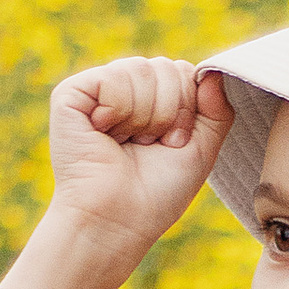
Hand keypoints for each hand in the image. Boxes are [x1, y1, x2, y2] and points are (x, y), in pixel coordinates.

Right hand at [46, 58, 236, 274]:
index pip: (183, 71)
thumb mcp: (201, 150)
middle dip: (169, 112)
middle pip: (166, 67)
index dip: (187, 108)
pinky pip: (112, 76)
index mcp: (151, 99)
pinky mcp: (71, 94)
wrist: (116, 221)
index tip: (173, 143)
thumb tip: (213, 72)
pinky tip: (104, 133)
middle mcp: (124, 89)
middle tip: (149, 145)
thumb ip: (217, 110)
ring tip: (127, 143)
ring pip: (141, 68)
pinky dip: (119, 109)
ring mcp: (97, 89)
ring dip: (144, 116)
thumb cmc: (156, 193)